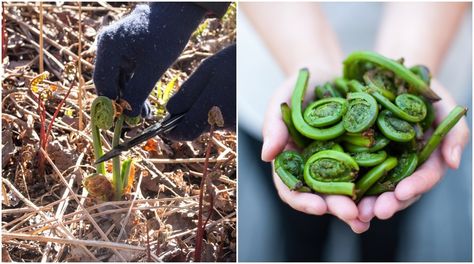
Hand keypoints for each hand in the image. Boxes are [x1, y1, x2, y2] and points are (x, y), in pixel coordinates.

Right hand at [93, 3, 205, 116]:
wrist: (177, 14)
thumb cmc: (166, 36)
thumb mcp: (153, 68)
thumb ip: (138, 91)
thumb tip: (128, 117)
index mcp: (109, 46)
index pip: (102, 82)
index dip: (111, 104)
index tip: (123, 122)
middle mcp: (106, 47)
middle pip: (107, 83)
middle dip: (121, 103)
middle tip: (136, 122)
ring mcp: (114, 49)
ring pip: (117, 81)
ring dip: (129, 99)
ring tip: (144, 116)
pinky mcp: (124, 53)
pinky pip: (124, 76)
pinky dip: (133, 89)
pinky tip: (144, 105)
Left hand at [165, 44, 235, 140]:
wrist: (267, 62)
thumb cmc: (235, 62)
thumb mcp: (207, 70)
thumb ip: (186, 93)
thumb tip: (170, 112)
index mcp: (211, 108)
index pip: (185, 132)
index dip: (173, 130)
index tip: (167, 126)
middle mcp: (224, 121)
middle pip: (197, 128)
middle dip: (191, 116)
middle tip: (198, 93)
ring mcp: (236, 125)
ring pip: (211, 124)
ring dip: (208, 111)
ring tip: (219, 89)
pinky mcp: (244, 125)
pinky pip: (224, 122)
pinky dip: (221, 112)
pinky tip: (228, 94)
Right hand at [261, 68, 370, 233]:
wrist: (327, 73)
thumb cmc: (298, 88)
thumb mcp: (281, 101)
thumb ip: (273, 126)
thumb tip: (266, 156)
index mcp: (293, 163)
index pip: (292, 189)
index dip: (303, 201)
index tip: (318, 206)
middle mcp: (316, 169)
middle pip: (324, 196)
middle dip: (338, 208)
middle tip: (353, 215)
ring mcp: (341, 163)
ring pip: (349, 192)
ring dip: (362, 206)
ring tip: (374, 213)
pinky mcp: (364, 155)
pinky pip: (373, 173)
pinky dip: (382, 185)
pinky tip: (395, 192)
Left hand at [357, 79, 469, 221]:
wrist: (388, 72)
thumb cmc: (422, 88)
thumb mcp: (443, 104)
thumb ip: (454, 132)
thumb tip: (454, 163)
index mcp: (424, 158)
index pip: (423, 177)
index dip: (415, 186)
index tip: (402, 193)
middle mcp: (401, 166)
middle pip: (396, 191)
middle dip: (387, 203)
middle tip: (374, 212)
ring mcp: (378, 162)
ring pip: (373, 189)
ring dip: (364, 203)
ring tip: (354, 213)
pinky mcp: (354, 154)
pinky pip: (349, 173)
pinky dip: (344, 186)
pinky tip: (334, 196)